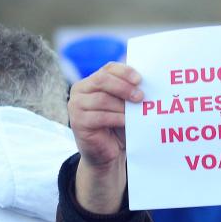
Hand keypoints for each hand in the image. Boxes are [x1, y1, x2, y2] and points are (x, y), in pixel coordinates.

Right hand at [67, 62, 142, 213]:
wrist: (107, 153)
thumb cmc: (118, 126)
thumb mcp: (124, 105)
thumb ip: (128, 91)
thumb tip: (145, 81)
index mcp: (92, 81)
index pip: (108, 69)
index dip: (124, 72)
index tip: (140, 80)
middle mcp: (80, 90)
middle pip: (103, 80)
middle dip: (124, 87)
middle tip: (141, 96)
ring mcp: (76, 105)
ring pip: (102, 99)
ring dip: (122, 106)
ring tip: (136, 112)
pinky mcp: (77, 122)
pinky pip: (100, 116)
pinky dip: (116, 118)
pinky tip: (127, 122)